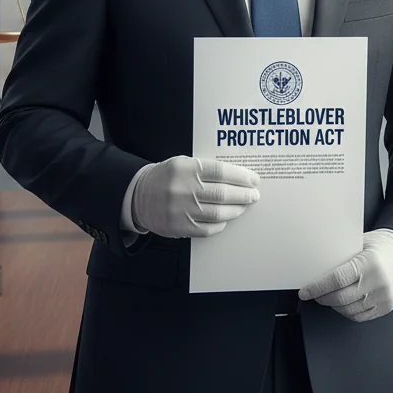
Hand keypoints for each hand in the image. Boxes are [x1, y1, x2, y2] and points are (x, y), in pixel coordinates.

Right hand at [131, 156, 260, 238]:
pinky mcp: (179, 227)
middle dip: (244, 195)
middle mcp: (184, 189)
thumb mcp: (183, 163)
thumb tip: (238, 178)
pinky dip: (220, 224)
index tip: (254, 180)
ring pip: (218, 213)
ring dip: (236, 210)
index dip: (241, 176)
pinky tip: (226, 219)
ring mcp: (181, 210)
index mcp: (186, 168)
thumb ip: (206, 169)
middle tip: (254, 195)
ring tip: (244, 206)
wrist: (138, 195)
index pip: (222, 172)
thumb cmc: (167, 177)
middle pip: (223, 193)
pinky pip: (207, 229)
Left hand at [298, 229, 392, 321]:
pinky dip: (346, 312)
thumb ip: (341, 254)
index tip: (305, 291)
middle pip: (341, 298)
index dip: (317, 287)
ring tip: (326, 298)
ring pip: (349, 310)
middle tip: (313, 294)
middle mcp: (378, 281)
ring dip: (333, 306)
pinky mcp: (386, 307)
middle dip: (322, 298)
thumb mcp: (360, 243)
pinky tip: (341, 304)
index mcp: (369, 262)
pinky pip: (360, 316)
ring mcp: (383, 297)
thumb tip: (314, 264)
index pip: (337, 279)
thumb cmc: (379, 246)